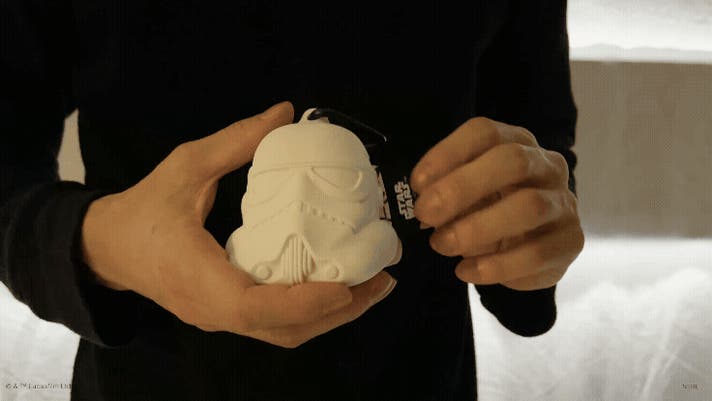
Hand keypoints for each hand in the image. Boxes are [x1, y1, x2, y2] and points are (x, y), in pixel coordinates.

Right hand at [81, 101, 397, 347]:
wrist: (107, 248)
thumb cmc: (144, 209)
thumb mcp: (185, 166)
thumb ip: (235, 141)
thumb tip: (285, 113)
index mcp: (198, 278)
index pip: (253, 307)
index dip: (303, 302)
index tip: (346, 286)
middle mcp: (213, 310)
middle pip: (284, 330)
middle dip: (338, 311)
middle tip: (381, 278)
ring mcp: (220, 319)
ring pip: (284, 334)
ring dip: (331, 316)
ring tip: (371, 285)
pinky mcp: (227, 317)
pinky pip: (276, 325)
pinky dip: (312, 312)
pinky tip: (338, 287)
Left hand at [409, 117, 583, 290]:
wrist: (527, 247)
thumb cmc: (487, 209)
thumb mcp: (462, 196)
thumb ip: (445, 195)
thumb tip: (426, 208)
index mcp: (514, 142)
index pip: (485, 132)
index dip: (448, 154)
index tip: (417, 184)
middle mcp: (545, 165)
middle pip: (512, 161)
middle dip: (462, 187)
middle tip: (426, 214)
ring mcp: (563, 202)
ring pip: (529, 207)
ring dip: (478, 228)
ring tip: (443, 245)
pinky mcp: (571, 241)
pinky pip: (538, 253)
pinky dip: (497, 266)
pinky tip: (467, 270)